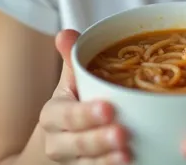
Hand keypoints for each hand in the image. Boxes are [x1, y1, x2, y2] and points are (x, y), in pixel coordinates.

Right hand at [39, 29, 131, 163]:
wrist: (65, 136)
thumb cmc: (75, 98)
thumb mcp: (72, 78)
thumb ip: (72, 57)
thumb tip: (65, 33)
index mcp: (53, 113)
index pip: (65, 115)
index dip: (85, 114)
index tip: (109, 108)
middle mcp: (58, 141)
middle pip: (76, 144)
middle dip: (99, 139)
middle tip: (123, 133)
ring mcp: (72, 162)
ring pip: (88, 164)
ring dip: (107, 160)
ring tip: (129, 153)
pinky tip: (132, 163)